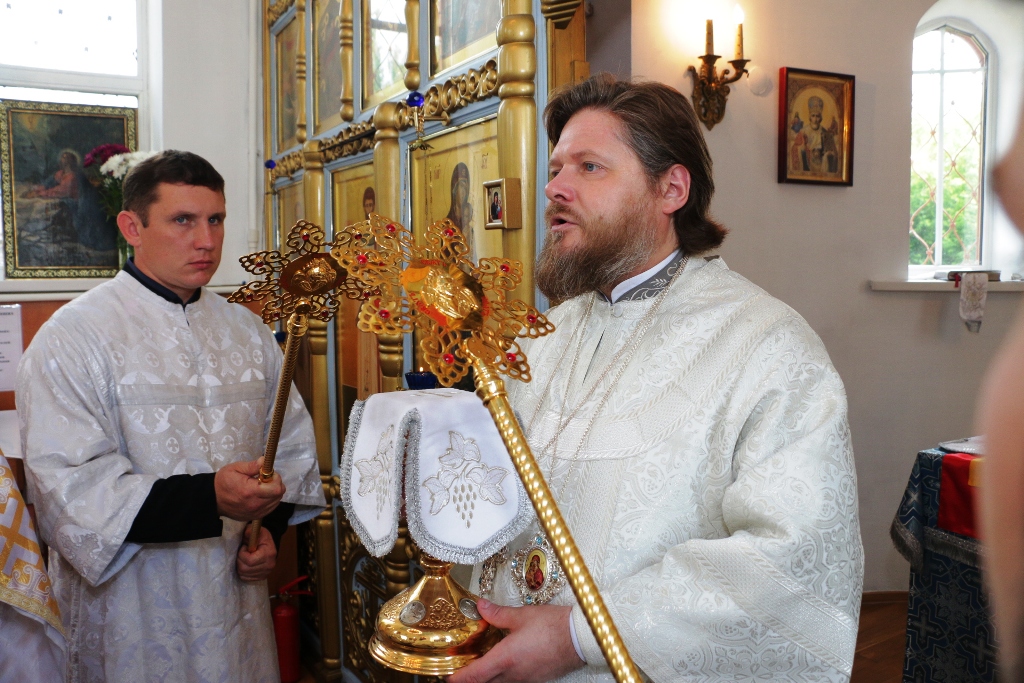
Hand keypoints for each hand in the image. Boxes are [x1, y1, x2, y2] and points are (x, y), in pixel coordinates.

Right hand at [214, 457, 285, 520]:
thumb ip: (252, 466)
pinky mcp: (255, 516)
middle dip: (275, 484)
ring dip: (273, 492)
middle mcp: (255, 504)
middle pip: (278, 495)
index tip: (267, 473)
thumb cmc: (224, 481)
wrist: (213, 499)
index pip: (276, 488)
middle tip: (265, 479)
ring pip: (276, 501)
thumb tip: (264, 461)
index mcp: (250, 491)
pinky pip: (270, 507)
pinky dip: (270, 499)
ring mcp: (256, 513)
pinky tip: (261, 494)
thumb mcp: (235, 468)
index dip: (276, 478)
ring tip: (261, 487)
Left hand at [237, 523, 276, 580]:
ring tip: (244, 557)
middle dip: (239, 560)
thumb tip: (246, 533)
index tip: (244, 547)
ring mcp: (266, 573)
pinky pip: (245, 578)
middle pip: (244, 569)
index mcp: (269, 554)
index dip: (242, 554)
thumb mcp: (257, 531)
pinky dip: (242, 571)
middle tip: (242, 552)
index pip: (249, 561)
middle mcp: (269, 565)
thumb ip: (250, 531)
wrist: (268, 545)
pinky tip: (245, 564)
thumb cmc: (261, 537)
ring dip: (239, 565)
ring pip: (243, 574)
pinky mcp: (261, 577)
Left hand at [447, 600, 583, 682]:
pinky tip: (506, 662)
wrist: (581, 638)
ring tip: (483, 663)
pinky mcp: (536, 678)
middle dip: (471, 678)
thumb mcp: (521, 615)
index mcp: (505, 659)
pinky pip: (513, 680)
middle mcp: (513, 674)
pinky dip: (504, 675)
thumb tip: (481, 607)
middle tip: (462, 668)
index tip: (448, 676)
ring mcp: (525, 679)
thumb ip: (497, 614)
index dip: (458, 678)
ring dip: (488, 676)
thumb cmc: (554, 627)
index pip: (474, 676)